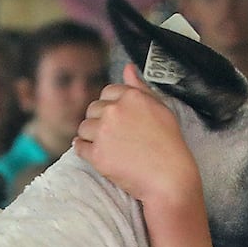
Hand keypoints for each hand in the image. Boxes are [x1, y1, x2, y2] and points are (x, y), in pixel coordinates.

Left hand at [74, 64, 201, 208]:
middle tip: (113, 135)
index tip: (118, 119)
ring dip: (91, 136)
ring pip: (84, 128)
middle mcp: (114, 111)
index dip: (111, 105)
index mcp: (131, 97)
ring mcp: (103, 133)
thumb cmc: (169, 144)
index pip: (107, 92)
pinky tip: (95, 153)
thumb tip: (127, 69)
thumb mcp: (161, 108)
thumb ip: (140, 87)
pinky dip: (83, 150)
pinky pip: (79, 147)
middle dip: (99, 120)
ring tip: (107, 146)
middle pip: (92, 109)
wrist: (168, 178)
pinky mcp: (96, 154)